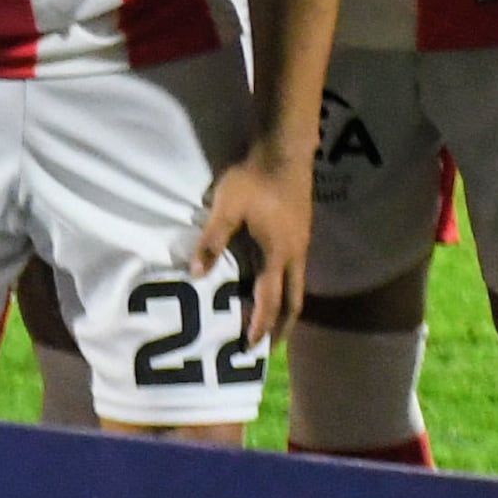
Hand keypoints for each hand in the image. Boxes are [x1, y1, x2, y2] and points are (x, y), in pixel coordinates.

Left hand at [193, 146, 314, 341]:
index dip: (259, 325)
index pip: (269, 299)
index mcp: (277, 253)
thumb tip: (196, 273)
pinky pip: (296, 272)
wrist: (285, 149)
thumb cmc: (253, 177)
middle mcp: (295, 254)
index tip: (250, 347)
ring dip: (286, 309)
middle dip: (281, 326)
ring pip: (298, 287)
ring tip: (273, 324)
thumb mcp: (226, 207)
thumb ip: (212, 240)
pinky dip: (286, 289)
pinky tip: (274, 286)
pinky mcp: (301, 233)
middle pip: (293, 301)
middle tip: (268, 348)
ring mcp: (301, 244)